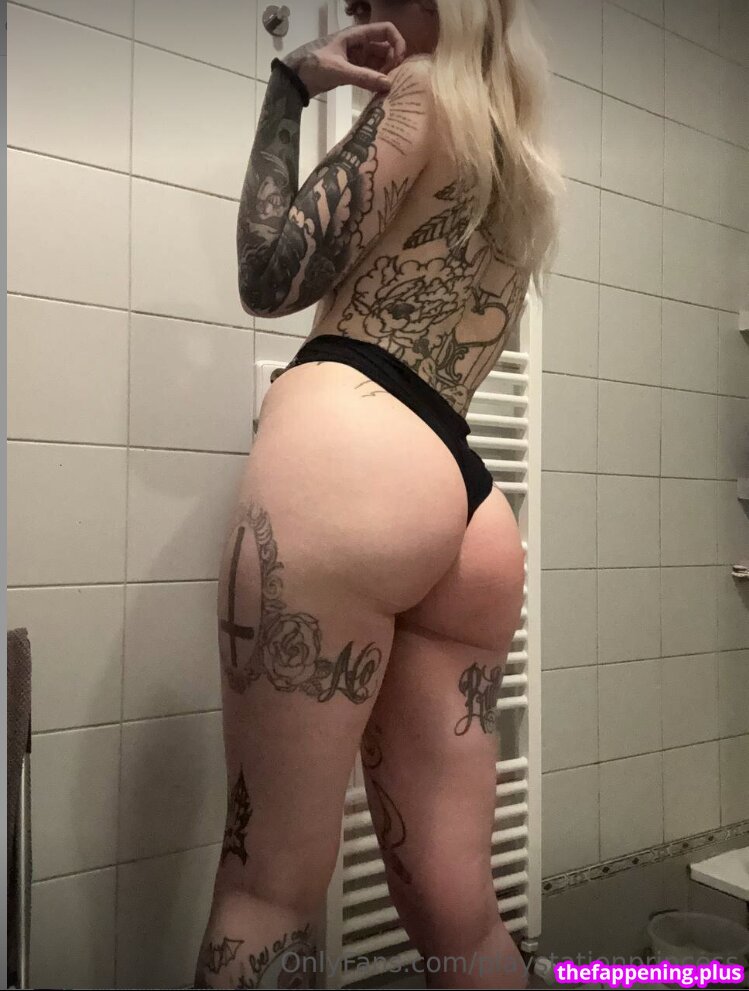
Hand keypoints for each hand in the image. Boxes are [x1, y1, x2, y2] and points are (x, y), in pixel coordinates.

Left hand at [283, 23, 407, 98]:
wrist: (295, 79)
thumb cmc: (313, 66)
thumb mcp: (339, 71)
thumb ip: (364, 77)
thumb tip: (388, 84)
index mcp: (356, 35)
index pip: (385, 30)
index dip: (397, 42)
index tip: (398, 61)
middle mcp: (359, 44)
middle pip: (385, 47)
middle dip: (392, 61)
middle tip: (392, 80)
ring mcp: (356, 58)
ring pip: (379, 62)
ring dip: (385, 73)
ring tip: (386, 88)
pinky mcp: (352, 71)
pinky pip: (370, 73)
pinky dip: (376, 81)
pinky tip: (378, 92)